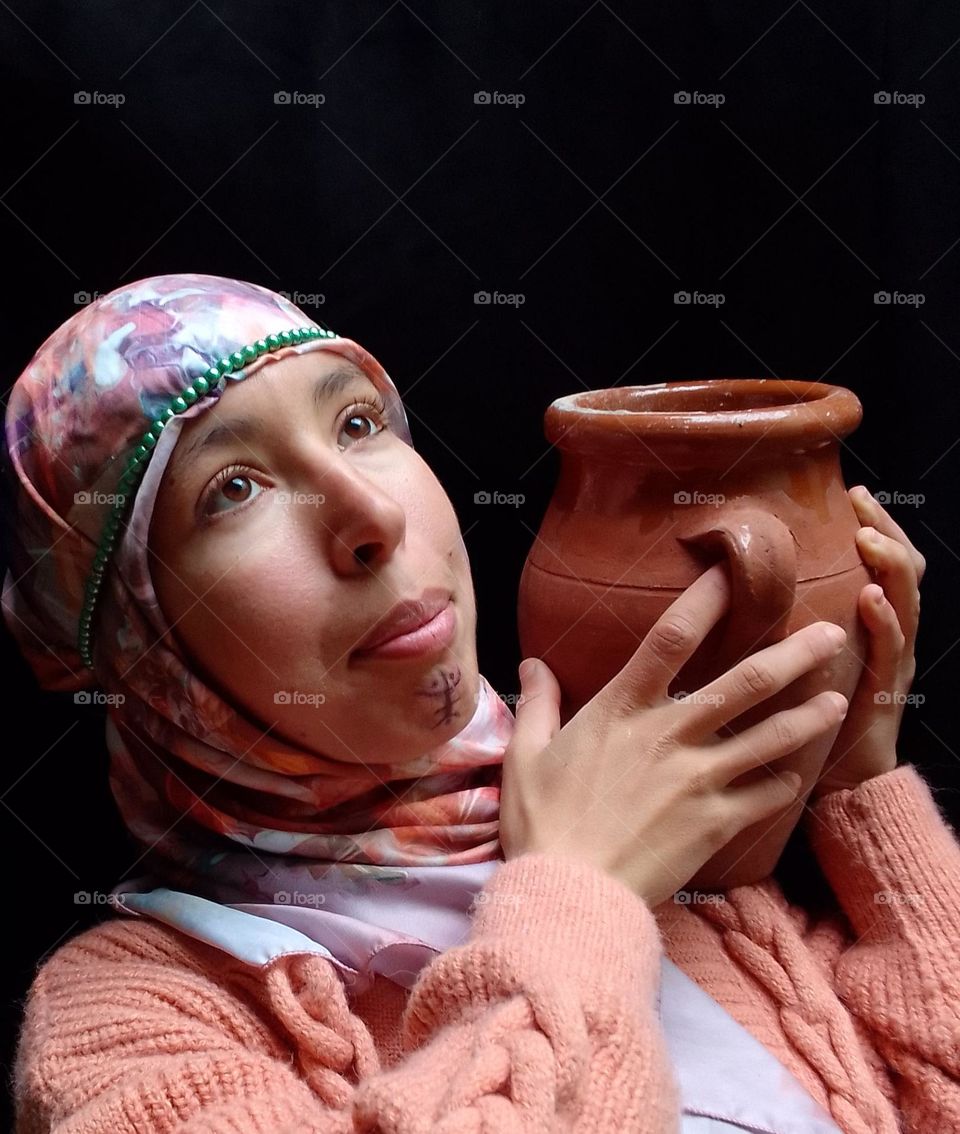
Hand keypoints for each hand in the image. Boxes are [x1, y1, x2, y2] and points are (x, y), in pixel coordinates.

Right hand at [499, 562, 848, 905]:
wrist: (569, 894)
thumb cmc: (541, 822)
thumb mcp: (526, 754)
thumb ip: (539, 703)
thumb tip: (534, 662)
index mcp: (623, 710)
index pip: (671, 639)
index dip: (704, 601)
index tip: (731, 576)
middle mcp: (670, 735)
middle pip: (745, 683)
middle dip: (793, 654)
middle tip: (829, 633)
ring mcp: (698, 779)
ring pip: (770, 738)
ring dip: (808, 717)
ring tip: (839, 699)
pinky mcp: (715, 822)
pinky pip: (763, 796)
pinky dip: (784, 784)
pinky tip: (798, 777)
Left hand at [810, 486, 925, 799]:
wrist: (843, 778)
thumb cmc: (814, 711)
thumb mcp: (805, 652)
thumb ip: (796, 616)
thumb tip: (748, 574)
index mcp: (872, 621)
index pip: (883, 561)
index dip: (874, 525)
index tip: (851, 493)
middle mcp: (890, 634)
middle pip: (902, 570)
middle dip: (885, 530)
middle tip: (861, 500)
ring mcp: (894, 662)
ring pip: (906, 603)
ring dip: (888, 566)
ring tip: (867, 538)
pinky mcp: (887, 693)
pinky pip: (892, 651)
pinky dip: (885, 621)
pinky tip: (870, 599)